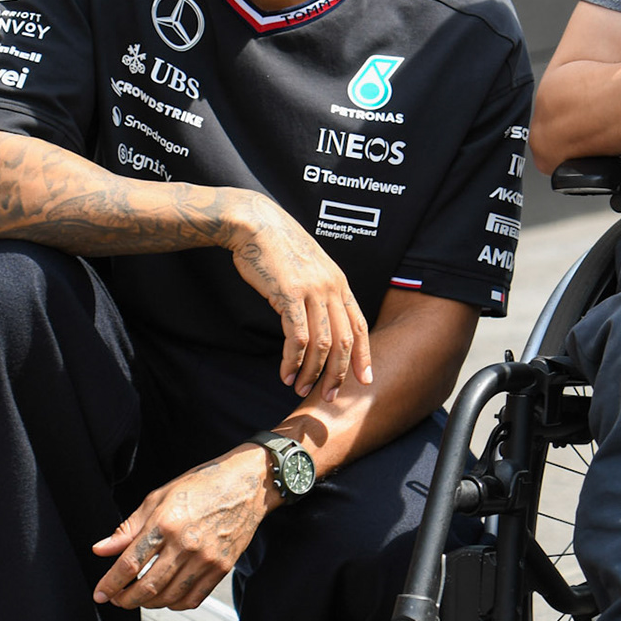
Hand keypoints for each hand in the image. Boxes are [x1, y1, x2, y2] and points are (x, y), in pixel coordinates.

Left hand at [91, 447, 274, 610]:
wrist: (247, 485)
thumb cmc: (200, 485)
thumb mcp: (159, 497)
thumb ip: (129, 528)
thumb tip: (100, 549)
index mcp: (165, 523)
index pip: (129, 563)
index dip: (110, 583)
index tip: (99, 593)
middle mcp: (185, 544)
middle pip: (147, 587)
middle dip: (125, 599)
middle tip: (116, 600)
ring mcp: (206, 559)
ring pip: (169, 597)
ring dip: (147, 604)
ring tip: (138, 598)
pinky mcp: (222, 568)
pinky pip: (193, 599)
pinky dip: (174, 604)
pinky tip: (165, 597)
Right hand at [226, 194, 372, 400]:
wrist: (255, 223)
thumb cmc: (278, 247)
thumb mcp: (309, 267)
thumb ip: (320, 291)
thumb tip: (322, 318)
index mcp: (339, 282)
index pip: (360, 325)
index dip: (363, 355)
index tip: (364, 380)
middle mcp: (331, 287)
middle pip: (344, 341)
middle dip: (338, 373)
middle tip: (330, 396)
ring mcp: (312, 291)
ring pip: (322, 344)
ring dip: (312, 372)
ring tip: (300, 388)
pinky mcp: (289, 295)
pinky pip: (297, 338)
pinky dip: (292, 361)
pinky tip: (285, 373)